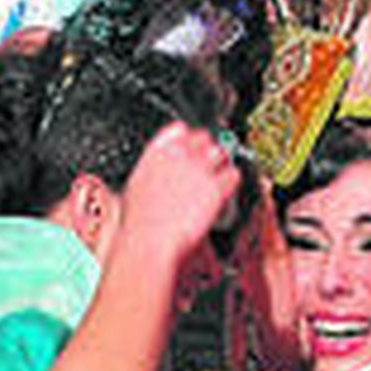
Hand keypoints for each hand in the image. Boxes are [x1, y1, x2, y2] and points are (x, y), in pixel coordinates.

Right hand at [117, 123, 240, 267]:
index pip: (180, 129)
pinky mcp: (216, 188)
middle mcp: (179, 155)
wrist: (149, 241)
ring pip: (222, 153)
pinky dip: (232, 180)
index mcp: (157, 152)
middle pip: (205, 138)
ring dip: (222, 163)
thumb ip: (153, 170)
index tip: (192, 147)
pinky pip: (233, 174)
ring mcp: (199, 169)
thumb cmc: (139, 222)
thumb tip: (160, 171)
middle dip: (208, 149)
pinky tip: (226, 189)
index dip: (188, 138)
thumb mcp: (137, 185)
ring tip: (219, 176)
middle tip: (209, 164)